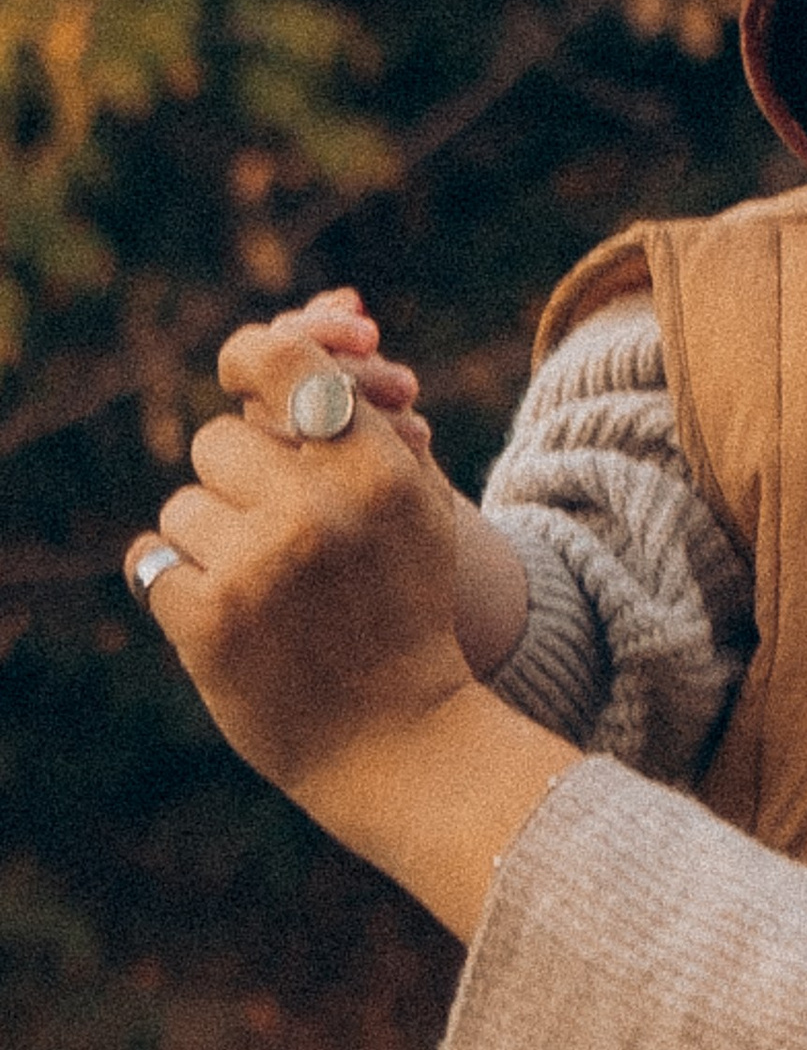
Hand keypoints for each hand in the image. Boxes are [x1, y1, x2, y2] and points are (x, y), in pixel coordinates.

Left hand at [127, 315, 473, 809]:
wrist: (400, 739)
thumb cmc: (402, 609)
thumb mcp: (414, 504)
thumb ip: (370, 413)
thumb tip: (328, 311)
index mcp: (380, 467)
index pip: (281, 358)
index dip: (248, 358)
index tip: (239, 376)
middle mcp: (321, 506)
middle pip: (220, 440)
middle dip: (238, 483)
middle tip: (281, 534)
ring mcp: (263, 564)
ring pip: (183, 503)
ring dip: (209, 539)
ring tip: (263, 589)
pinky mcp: (210, 619)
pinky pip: (149, 559)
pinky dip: (173, 584)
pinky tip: (220, 615)